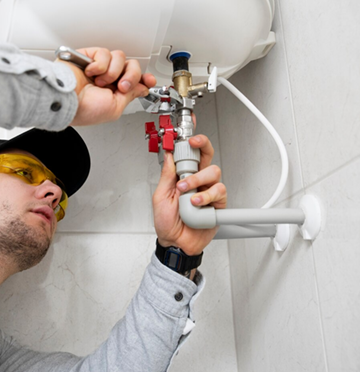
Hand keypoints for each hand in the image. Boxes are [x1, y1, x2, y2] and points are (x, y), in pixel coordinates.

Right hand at [60, 47, 155, 125]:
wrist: (66, 99)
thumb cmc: (84, 109)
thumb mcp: (115, 107)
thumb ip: (130, 95)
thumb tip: (142, 88)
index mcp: (114, 92)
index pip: (134, 80)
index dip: (144, 78)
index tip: (149, 80)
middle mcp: (107, 78)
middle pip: (131, 66)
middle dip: (131, 76)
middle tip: (121, 86)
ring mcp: (98, 67)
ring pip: (119, 58)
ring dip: (113, 72)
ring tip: (100, 82)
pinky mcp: (88, 56)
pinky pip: (104, 53)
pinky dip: (100, 65)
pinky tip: (90, 73)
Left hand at [152, 135, 226, 255]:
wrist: (175, 243)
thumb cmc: (167, 222)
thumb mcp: (160, 196)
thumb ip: (166, 175)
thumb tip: (168, 155)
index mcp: (183, 177)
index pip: (190, 154)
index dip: (192, 142)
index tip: (188, 136)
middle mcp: (198, 181)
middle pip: (208, 156)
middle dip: (203, 147)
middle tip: (193, 146)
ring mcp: (208, 191)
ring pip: (214, 172)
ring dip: (198, 180)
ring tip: (186, 193)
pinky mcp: (218, 204)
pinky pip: (219, 192)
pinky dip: (206, 196)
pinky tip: (197, 203)